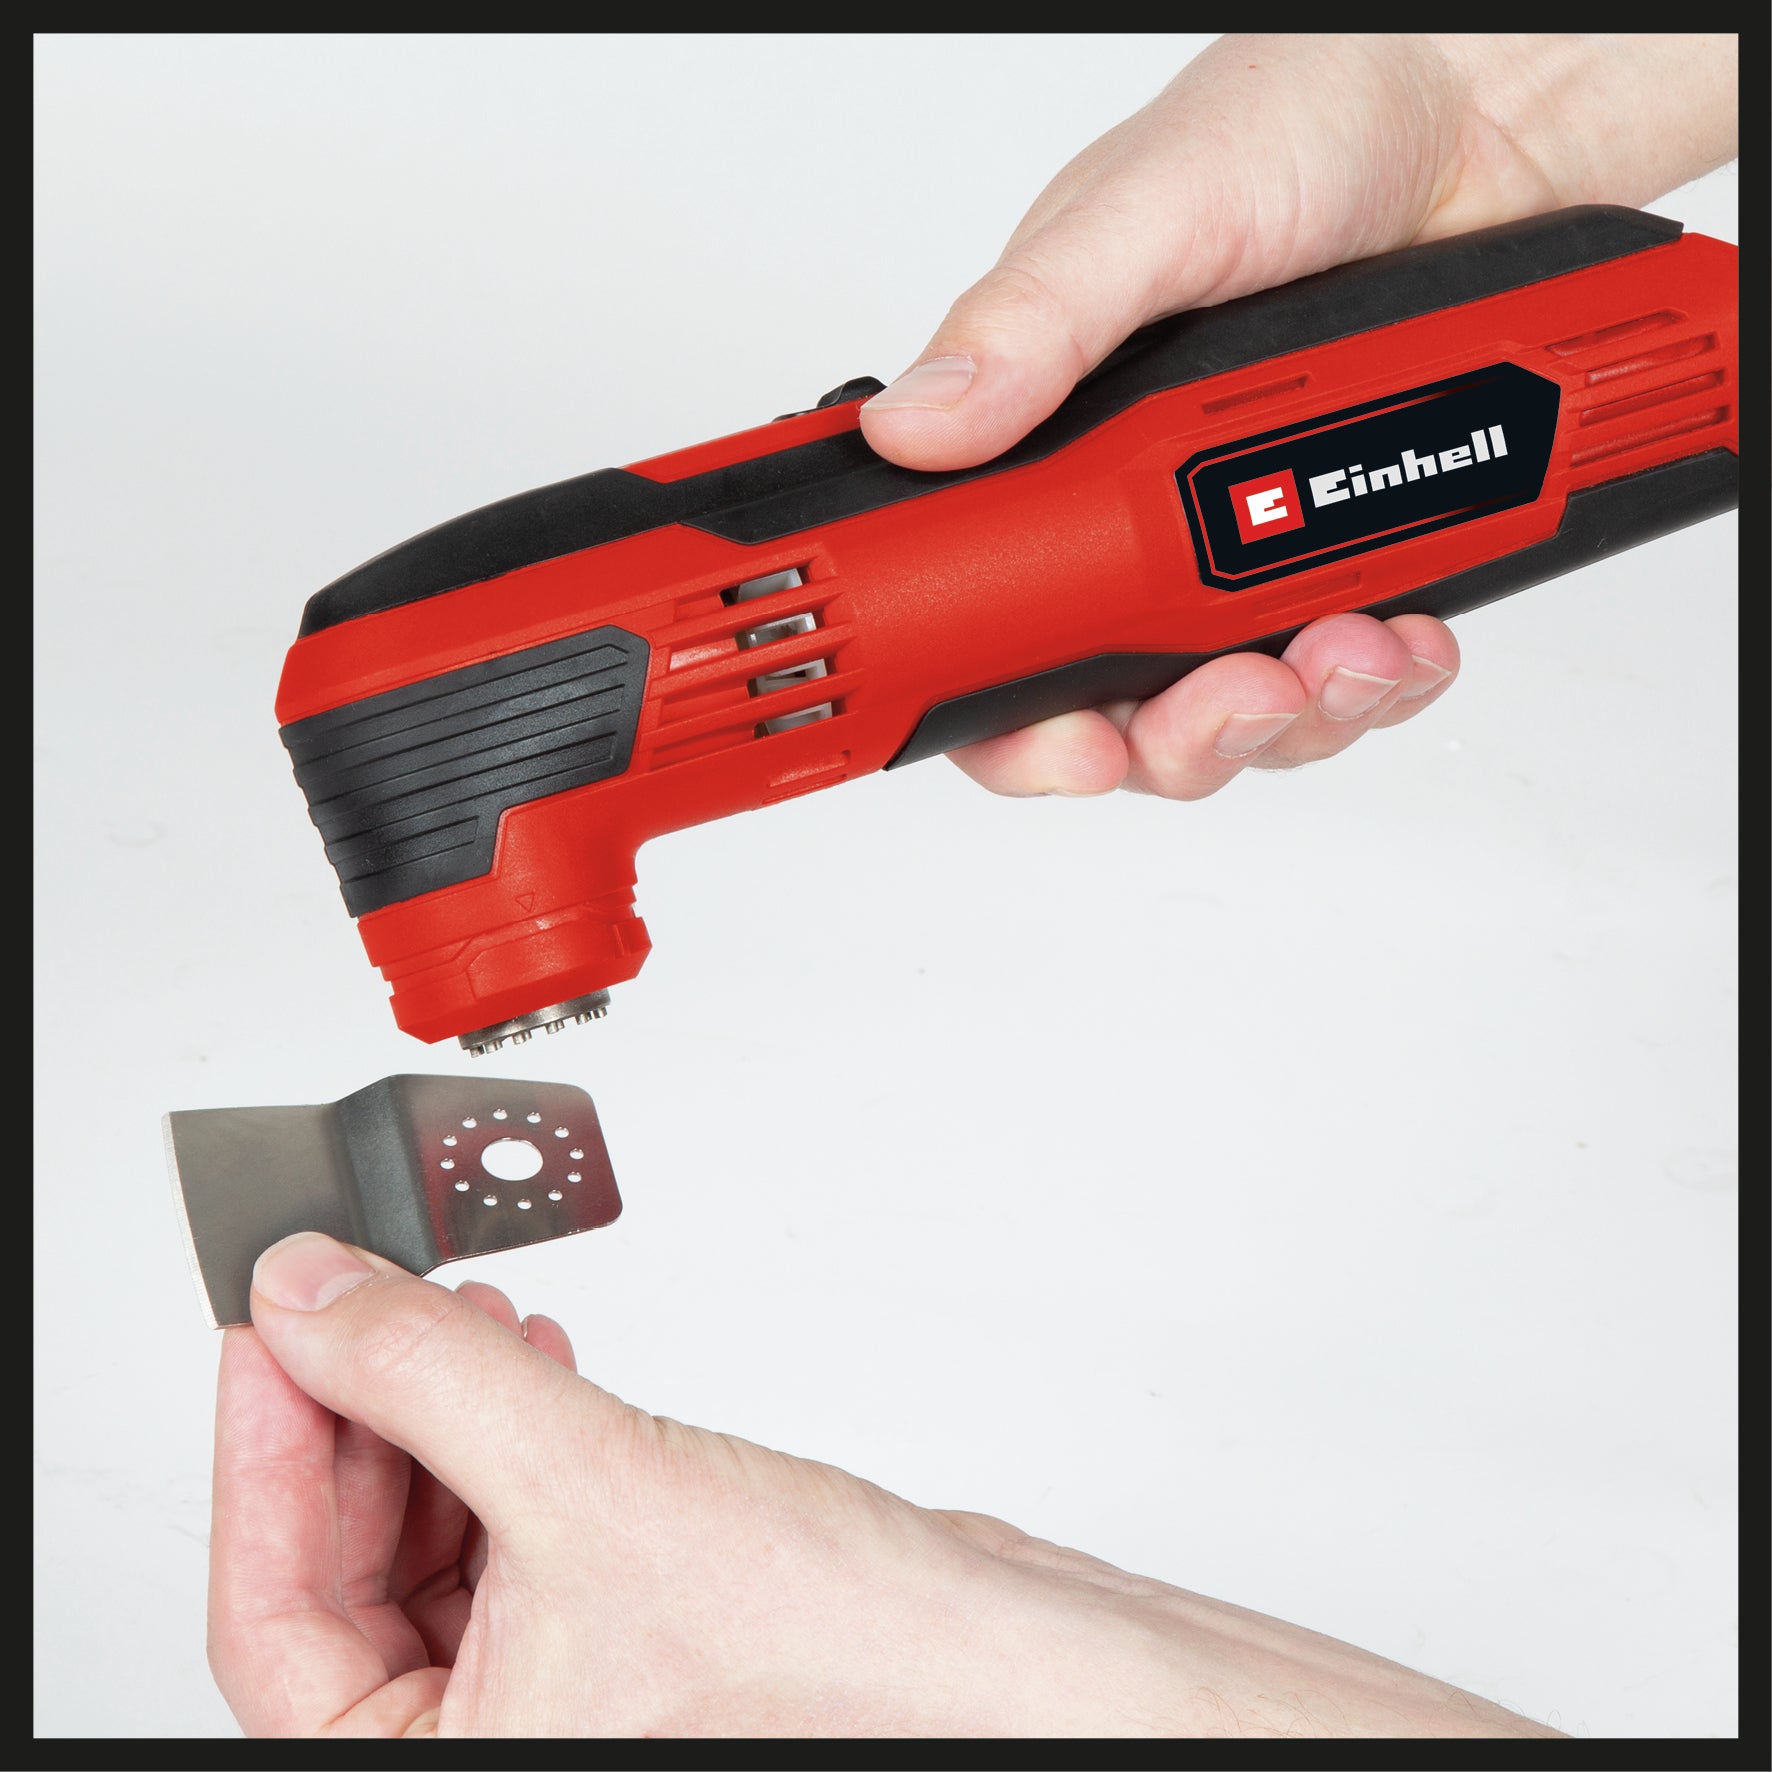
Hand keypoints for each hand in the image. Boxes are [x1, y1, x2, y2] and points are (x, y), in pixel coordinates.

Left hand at [210, 1231, 1561, 1737]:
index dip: (263, 1452)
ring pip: (432, 1528)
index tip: (269, 1324)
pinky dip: (508, 1423)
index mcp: (444, 1767)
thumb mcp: (590, 1489)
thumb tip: (307, 1297)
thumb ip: (426, 1377)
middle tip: (352, 1300)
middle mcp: (490, 1731)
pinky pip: (514, 1507)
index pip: (274, 1615)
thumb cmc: (847, 1662)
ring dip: (437, 1406)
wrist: (1009, 1657)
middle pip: (347, 1564)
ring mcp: (557, 1670)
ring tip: (458, 1315)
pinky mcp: (622, 1600)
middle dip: (358, 1412)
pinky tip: (526, 1352)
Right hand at [859, 32, 1735, 797]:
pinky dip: (1385, 682)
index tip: (1079, 747)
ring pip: (1243, 716)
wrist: (1485, 112)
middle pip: (1124, 713)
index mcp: (1052, 450)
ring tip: (1353, 643)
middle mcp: (1137, 517)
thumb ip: (1036, 323)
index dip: (1021, 727)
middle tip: (1243, 693)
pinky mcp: (1342, 553)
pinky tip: (1407, 631)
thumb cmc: (1301, 122)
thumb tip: (913, 428)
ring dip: (1300, 717)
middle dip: (1188, 740)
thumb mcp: (1150, 213)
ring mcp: (1245, 545)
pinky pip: (1351, 677)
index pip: (996, 635)